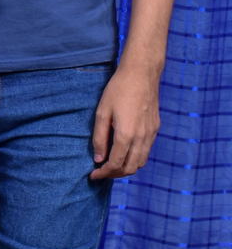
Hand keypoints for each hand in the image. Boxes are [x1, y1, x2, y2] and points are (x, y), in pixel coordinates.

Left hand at [89, 60, 160, 179]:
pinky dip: (135, 158)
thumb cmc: (118, 90)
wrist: (142, 73)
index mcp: (126, 134)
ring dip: (126, 168)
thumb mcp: (102, 112)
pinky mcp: (155, 129)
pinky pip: (146, 151)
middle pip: (129, 168)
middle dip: (114, 174)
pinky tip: (124, 152)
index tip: (93, 175)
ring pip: (140, 162)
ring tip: (112, 165)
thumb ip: (99, 137)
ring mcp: (151, 134)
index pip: (115, 164)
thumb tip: (98, 158)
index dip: (103, 173)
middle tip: (101, 172)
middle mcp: (141, 137)